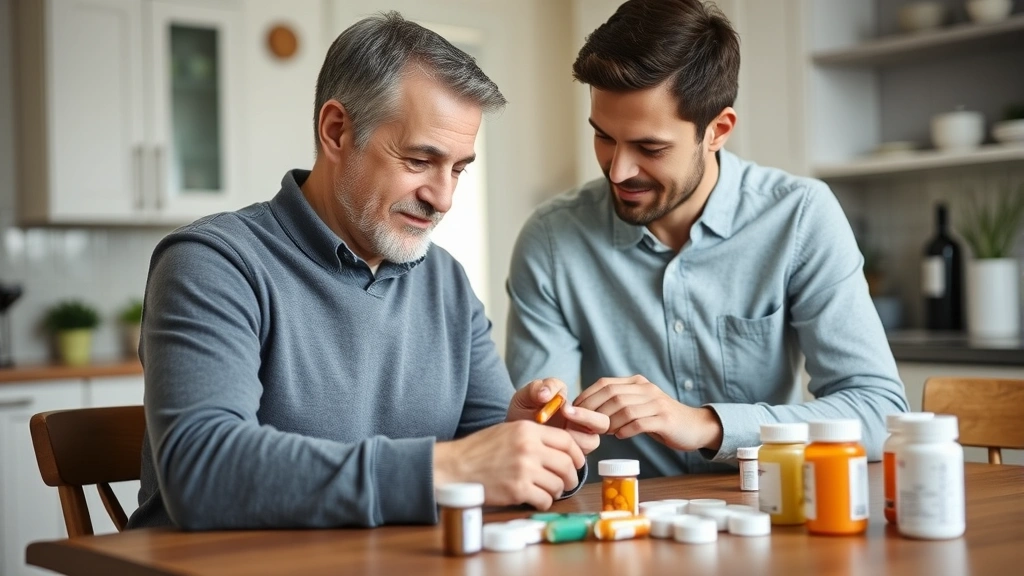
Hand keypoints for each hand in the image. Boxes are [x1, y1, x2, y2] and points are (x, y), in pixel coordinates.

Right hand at [433, 421, 583, 509]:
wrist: (455, 467)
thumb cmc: (479, 450)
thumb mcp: (507, 431)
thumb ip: (533, 437)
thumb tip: (559, 449)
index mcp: (528, 430)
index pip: (566, 441)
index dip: (577, 455)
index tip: (577, 463)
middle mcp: (529, 447)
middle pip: (567, 464)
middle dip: (571, 476)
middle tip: (567, 482)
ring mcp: (524, 469)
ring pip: (558, 484)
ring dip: (557, 491)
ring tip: (547, 491)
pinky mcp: (518, 490)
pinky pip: (544, 499)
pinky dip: (544, 502)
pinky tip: (536, 499)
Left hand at [507, 377, 609, 454]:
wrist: (512, 435)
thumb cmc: (522, 412)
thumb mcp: (526, 395)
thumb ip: (537, 387)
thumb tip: (546, 395)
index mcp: (576, 406)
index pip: (596, 403)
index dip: (584, 406)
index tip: (564, 408)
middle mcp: (582, 423)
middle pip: (603, 423)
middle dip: (588, 418)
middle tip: (566, 416)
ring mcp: (578, 440)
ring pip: (593, 441)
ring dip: (576, 438)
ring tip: (553, 435)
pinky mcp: (571, 457)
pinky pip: (579, 457)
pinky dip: (567, 453)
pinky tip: (550, 448)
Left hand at [573, 375, 722, 451]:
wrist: (694, 427)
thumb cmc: (660, 419)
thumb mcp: (639, 405)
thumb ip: (618, 404)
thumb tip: (587, 411)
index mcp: (637, 383)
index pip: (605, 384)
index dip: (587, 396)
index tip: (575, 411)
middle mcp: (646, 389)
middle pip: (612, 395)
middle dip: (593, 411)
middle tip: (585, 425)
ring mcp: (656, 403)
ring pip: (624, 410)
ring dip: (609, 423)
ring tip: (604, 432)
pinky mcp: (665, 419)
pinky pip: (639, 423)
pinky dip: (626, 430)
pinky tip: (620, 435)